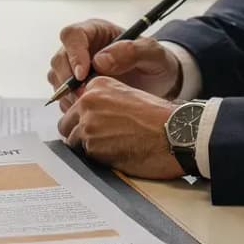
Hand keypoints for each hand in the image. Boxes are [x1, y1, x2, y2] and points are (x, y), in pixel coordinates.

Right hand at [47, 19, 181, 109]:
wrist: (157, 84)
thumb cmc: (155, 64)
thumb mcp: (153, 54)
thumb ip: (131, 51)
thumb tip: (100, 60)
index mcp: (96, 31)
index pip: (73, 35)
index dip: (74, 53)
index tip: (83, 74)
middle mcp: (81, 47)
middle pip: (59, 58)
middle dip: (68, 79)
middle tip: (86, 95)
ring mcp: (75, 68)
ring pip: (56, 77)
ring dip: (68, 94)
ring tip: (89, 104)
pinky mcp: (75, 87)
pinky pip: (62, 96)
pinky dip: (71, 105)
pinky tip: (88, 110)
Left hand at [57, 76, 182, 179]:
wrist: (176, 133)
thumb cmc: (160, 118)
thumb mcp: (129, 97)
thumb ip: (105, 104)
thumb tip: (87, 120)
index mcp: (97, 85)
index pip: (75, 105)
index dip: (83, 119)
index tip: (95, 126)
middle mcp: (88, 101)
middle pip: (67, 123)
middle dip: (79, 134)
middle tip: (101, 141)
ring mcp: (88, 124)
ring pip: (73, 140)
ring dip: (88, 147)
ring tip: (112, 148)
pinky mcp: (92, 146)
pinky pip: (84, 156)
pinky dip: (97, 158)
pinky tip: (116, 154)